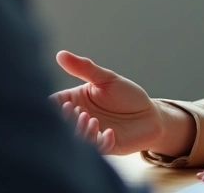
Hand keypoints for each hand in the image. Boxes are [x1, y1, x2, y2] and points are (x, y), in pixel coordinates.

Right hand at [50, 51, 166, 155]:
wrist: (150, 115)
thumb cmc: (127, 95)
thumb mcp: (106, 78)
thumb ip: (83, 68)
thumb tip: (60, 54)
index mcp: (76, 101)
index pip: (54, 104)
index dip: (53, 106)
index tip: (63, 103)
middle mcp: (80, 119)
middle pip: (61, 123)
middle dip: (66, 119)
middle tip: (78, 111)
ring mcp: (92, 134)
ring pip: (77, 138)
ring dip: (82, 130)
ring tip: (92, 119)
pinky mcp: (105, 147)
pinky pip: (97, 149)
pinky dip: (101, 142)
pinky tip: (111, 131)